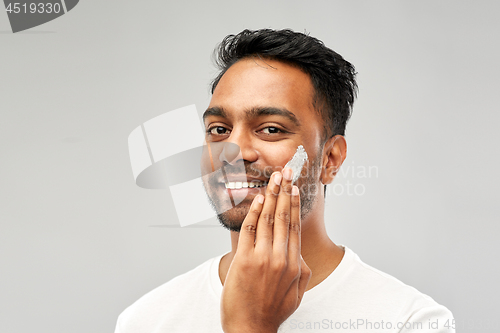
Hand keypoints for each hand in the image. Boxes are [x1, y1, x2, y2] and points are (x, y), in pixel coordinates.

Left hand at [221, 168, 311, 332]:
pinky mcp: (245, 261)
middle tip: (286, 171)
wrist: (251, 329)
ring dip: (271, 195)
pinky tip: (258, 198)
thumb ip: (301, 270)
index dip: (294, 203)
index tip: (295, 187)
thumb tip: (298, 251)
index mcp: (294, 264)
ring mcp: (262, 258)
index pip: (294, 226)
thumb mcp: (297, 293)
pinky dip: (254, 212)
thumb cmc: (272, 311)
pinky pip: (249, 230)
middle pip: (283, 217)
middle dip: (285, 191)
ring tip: (274, 178)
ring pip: (267, 220)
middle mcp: (280, 258)